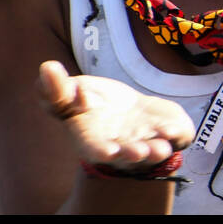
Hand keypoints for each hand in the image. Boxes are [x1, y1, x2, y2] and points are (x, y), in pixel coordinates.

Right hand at [38, 60, 193, 171]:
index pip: (95, 149)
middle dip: (133, 154)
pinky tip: (174, 130)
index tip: (107, 152)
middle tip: (139, 153)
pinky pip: (177, 135)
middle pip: (127, 155)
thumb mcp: (71, 96)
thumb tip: (46, 68)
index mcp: (94, 140)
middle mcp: (123, 146)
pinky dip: (176, 134)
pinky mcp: (170, 133)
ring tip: (160, 149)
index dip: (101, 151)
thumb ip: (57, 89)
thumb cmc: (94, 107)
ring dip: (156, 150)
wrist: (129, 111)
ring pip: (154, 151)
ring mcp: (148, 141)